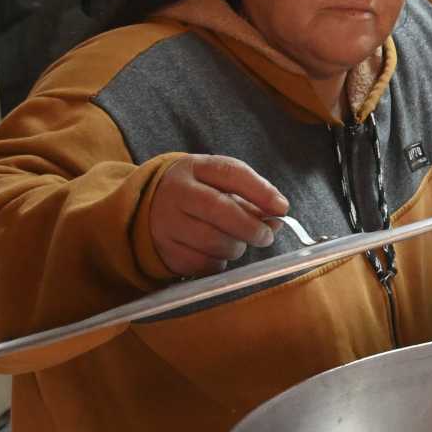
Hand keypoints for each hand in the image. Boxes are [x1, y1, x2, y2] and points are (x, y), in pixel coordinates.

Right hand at [148, 155, 289, 277]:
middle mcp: (176, 192)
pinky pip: (201, 263)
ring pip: (212, 241)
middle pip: (219, 210)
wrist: (149, 208)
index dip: (260, 191)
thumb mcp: (219, 185)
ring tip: (237, 243)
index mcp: (195, 168)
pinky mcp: (164, 249)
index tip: (282, 208)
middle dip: (250, 227)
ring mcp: (166, 222)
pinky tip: (216, 253)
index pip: (231, 173)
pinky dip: (218, 262)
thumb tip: (277, 218)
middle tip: (266, 236)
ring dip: (235, 247)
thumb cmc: (197, 195)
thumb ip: (251, 199)